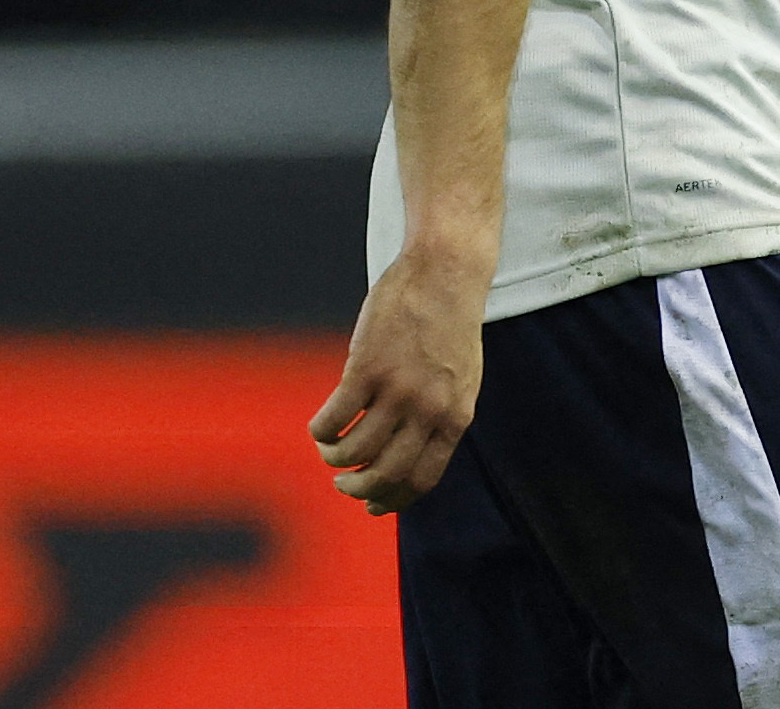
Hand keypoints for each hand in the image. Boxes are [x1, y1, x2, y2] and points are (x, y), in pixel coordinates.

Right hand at [308, 254, 486, 514]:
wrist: (446, 272)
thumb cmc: (449, 326)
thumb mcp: (460, 380)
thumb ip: (440, 417)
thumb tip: (408, 458)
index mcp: (456, 416)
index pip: (421, 479)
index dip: (392, 501)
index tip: (371, 507)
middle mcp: (428, 409)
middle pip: (385, 474)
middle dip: (357, 489)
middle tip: (342, 484)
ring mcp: (397, 388)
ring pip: (354, 450)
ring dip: (334, 458)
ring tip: (329, 449)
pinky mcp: (367, 367)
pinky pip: (334, 418)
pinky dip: (320, 431)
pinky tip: (319, 427)